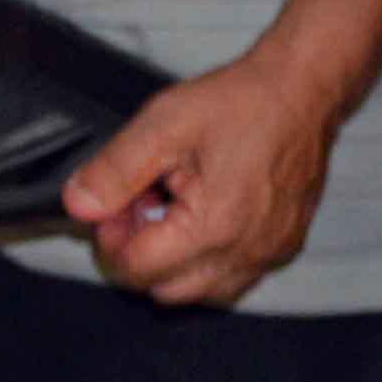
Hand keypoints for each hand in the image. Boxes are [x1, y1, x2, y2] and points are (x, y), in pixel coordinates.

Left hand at [58, 41, 342, 305]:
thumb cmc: (240, 103)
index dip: (111, 238)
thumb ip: (114, 170)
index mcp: (213, 228)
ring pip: (200, 290)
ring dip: (173, 261)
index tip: (113, 203)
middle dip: (140, 254)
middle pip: (165, 291)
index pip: (137, 269)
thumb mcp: (163, 125)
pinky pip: (233, 276)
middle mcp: (246, 254)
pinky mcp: (283, 247)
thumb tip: (78, 207)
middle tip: (139, 203)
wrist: (303, 90)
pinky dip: (207, 257)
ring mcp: (269, 254)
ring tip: (171, 206)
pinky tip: (201, 212)